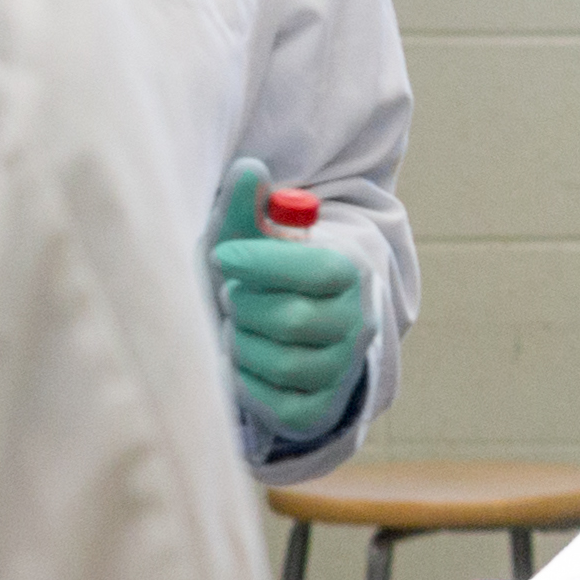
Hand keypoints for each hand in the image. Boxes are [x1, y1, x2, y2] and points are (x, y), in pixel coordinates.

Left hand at [210, 156, 368, 443]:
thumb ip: (250, 205)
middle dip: (246, 305)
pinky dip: (245, 381)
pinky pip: (271, 401)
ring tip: (241, 326)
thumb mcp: (257, 238)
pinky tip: (245, 360)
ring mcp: (341, 370)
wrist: (294, 333)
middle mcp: (357, 324)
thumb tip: (248, 168)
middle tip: (234, 294)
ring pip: (276, 362)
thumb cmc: (268, 276)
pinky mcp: (318, 411)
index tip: (223, 256)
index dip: (262, 263)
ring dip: (242, 342)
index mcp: (351, 273)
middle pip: (288, 320)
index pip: (315, 270)